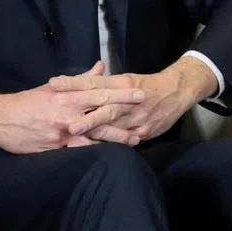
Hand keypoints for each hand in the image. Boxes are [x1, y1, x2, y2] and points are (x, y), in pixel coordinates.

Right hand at [0, 62, 145, 152]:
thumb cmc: (29, 101)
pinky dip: (95, 152)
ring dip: (115, 140)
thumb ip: (82, 80)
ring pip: (94, 137)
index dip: (122, 94)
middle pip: (102, 116)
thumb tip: (101, 67)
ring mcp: (62, 133)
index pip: (101, 93)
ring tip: (134, 141)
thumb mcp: (55, 87)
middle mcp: (67, 115)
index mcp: (68, 97)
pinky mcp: (55, 148)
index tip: (141, 93)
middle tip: (145, 121)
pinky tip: (110, 156)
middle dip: (125, 119)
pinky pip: (79, 151)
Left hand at [50, 57, 216, 143]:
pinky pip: (125, 140)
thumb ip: (104, 82)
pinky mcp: (144, 132)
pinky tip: (95, 151)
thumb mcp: (126, 79)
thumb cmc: (147, 85)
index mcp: (122, 84)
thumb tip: (80, 80)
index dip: (74, 83)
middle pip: (104, 108)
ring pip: (114, 127)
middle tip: (65, 122)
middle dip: (84, 116)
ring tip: (74, 138)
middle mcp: (129, 101)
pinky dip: (111, 144)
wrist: (178, 90)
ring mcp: (137, 118)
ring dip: (93, 132)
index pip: (94, 83)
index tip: (53, 84)